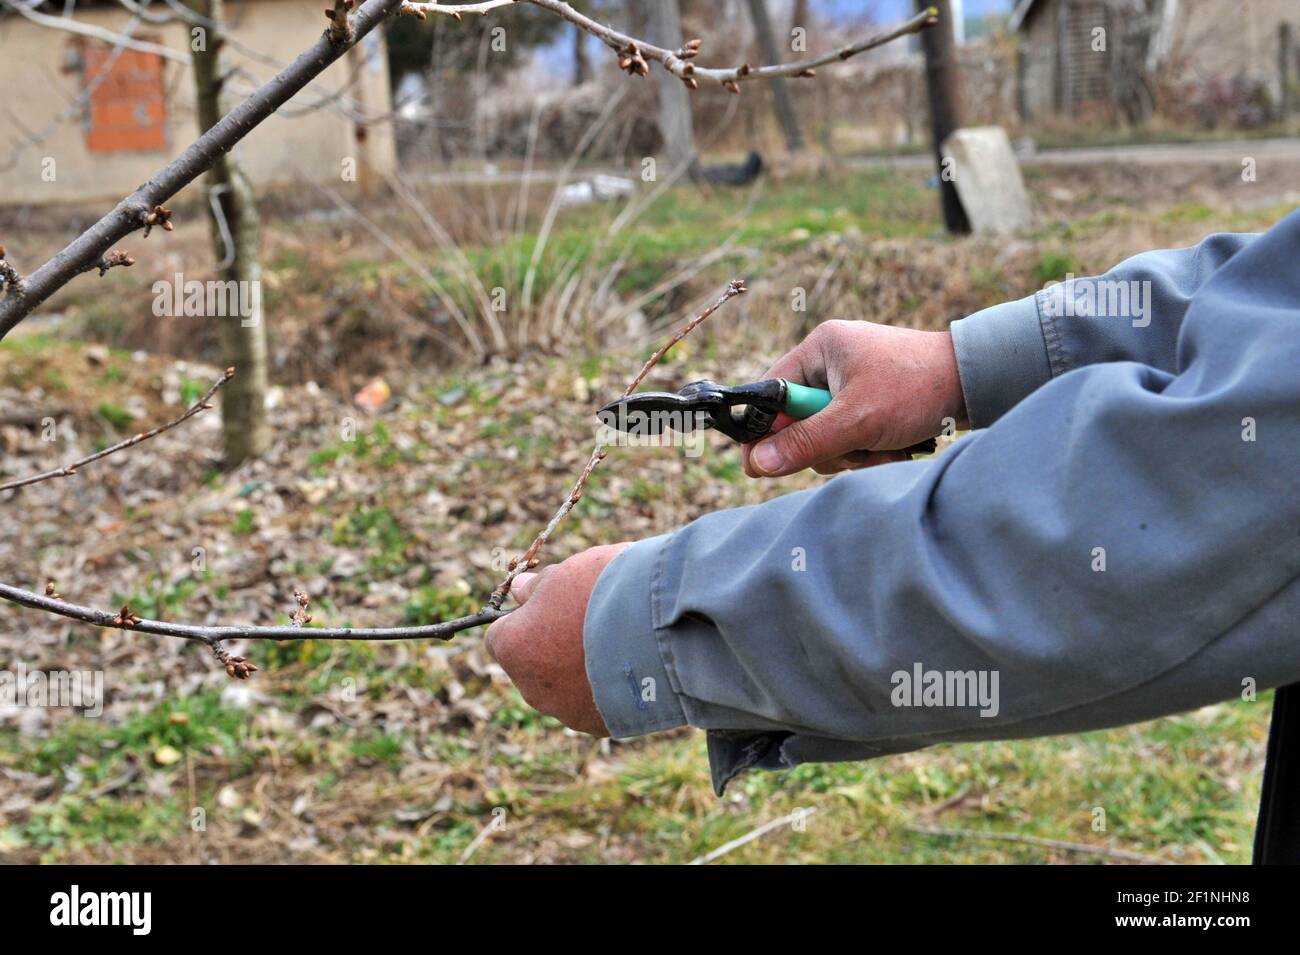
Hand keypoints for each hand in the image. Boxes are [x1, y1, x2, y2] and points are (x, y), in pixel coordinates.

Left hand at [484, 543, 629, 735]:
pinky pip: (593, 704)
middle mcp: (531, 687)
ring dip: (579, 669)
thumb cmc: (606, 593)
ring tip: (616, 643)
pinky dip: (604, 688)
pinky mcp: (598, 726)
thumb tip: (521, 591)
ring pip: (561, 689)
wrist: (664, 630)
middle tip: (589, 622)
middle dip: (551, 647)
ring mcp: (565, 711)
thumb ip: (537, 587)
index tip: (553, 606)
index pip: (501, 635)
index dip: (527, 618)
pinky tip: (629, 666)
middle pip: (531, 664)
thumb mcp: (566, 574)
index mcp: (514, 647)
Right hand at [742, 320, 966, 477]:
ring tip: (883, 448)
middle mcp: (830, 365)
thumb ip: (805, 443)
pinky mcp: (870, 405)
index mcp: (819, 350)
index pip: (769, 395)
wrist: (979, 382)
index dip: (764, 432)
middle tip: (854, 448)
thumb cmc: (917, 388)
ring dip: (852, 453)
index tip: (760, 465)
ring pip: (825, 438)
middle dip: (826, 446)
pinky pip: (850, 439)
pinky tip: (893, 449)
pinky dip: (868, 452)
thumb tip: (755, 464)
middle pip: (797, 423)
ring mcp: (851, 386)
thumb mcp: (856, 420)